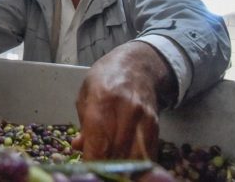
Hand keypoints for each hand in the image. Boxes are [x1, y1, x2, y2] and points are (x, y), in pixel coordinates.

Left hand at [71, 42, 176, 159]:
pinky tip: (126, 163)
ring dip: (121, 167)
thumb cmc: (105, 78)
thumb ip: (83, 123)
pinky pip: (147, 154)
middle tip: (97, 168)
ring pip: (134, 157)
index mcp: (102, 100)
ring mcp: (144, 119)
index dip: (91, 160)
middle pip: (116, 152)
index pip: (98, 140)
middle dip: (105, 165)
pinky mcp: (156, 127)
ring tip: (111, 167)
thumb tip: (78, 147)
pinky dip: (136, 163)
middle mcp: (126, 110)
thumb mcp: (86, 94)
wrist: (138, 65)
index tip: (86, 167)